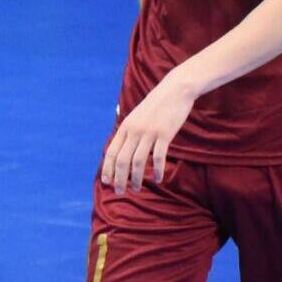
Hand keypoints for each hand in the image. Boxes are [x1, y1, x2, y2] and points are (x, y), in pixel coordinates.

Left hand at [102, 72, 197, 192]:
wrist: (175, 90)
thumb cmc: (156, 106)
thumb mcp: (137, 117)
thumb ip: (129, 131)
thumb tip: (123, 148)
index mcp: (125, 127)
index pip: (111, 152)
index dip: (108, 169)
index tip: (106, 182)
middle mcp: (134, 131)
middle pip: (122, 160)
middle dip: (118, 178)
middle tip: (119, 191)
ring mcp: (149, 133)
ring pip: (137, 161)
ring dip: (135, 178)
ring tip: (136, 189)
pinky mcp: (164, 134)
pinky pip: (158, 157)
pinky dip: (157, 170)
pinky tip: (158, 179)